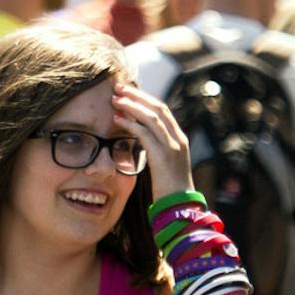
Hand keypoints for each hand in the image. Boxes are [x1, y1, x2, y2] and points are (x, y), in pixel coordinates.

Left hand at [114, 82, 191, 199]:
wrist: (180, 206)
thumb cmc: (168, 186)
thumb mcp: (163, 161)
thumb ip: (154, 145)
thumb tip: (137, 132)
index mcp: (179, 138)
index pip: (162, 110)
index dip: (144, 98)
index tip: (126, 91)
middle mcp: (178, 139)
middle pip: (158, 108)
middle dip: (137, 95)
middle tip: (117, 87)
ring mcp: (173, 147)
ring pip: (152, 117)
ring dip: (132, 105)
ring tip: (114, 99)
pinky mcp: (163, 157)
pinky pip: (146, 134)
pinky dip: (131, 124)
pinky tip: (117, 119)